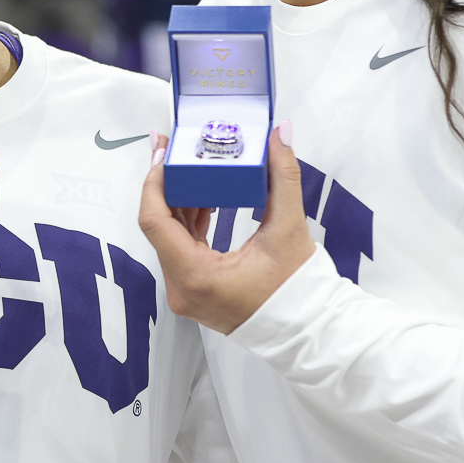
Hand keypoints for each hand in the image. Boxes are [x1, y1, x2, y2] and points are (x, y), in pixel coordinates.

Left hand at [137, 122, 314, 333]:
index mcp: (195, 275)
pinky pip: (181, 248)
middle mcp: (181, 287)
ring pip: (169, 236)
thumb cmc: (298, 287)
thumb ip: (282, 176)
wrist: (308, 330)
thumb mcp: (289, 229)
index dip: (156, 181)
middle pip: (159, 226)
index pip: (154, 220)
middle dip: (167, 184)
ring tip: (193, 166)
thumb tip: (282, 132)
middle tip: (176, 148)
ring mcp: (185, 291)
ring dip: (178, 201)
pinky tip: (204, 197)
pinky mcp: (194, 289)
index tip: (165, 151)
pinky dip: (188, 221)